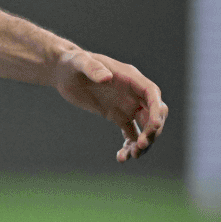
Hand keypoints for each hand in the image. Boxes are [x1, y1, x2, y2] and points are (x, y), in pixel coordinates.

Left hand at [53, 48, 167, 161]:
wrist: (63, 72)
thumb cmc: (72, 62)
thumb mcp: (80, 62)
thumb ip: (93, 68)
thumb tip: (107, 77)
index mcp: (130, 78)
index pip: (152, 94)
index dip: (157, 111)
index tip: (153, 128)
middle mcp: (133, 93)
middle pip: (154, 114)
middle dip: (152, 131)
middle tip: (139, 147)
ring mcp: (127, 105)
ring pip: (144, 127)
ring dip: (143, 143)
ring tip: (130, 157)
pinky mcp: (117, 116)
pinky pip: (130, 133)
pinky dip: (129, 146)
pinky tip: (122, 158)